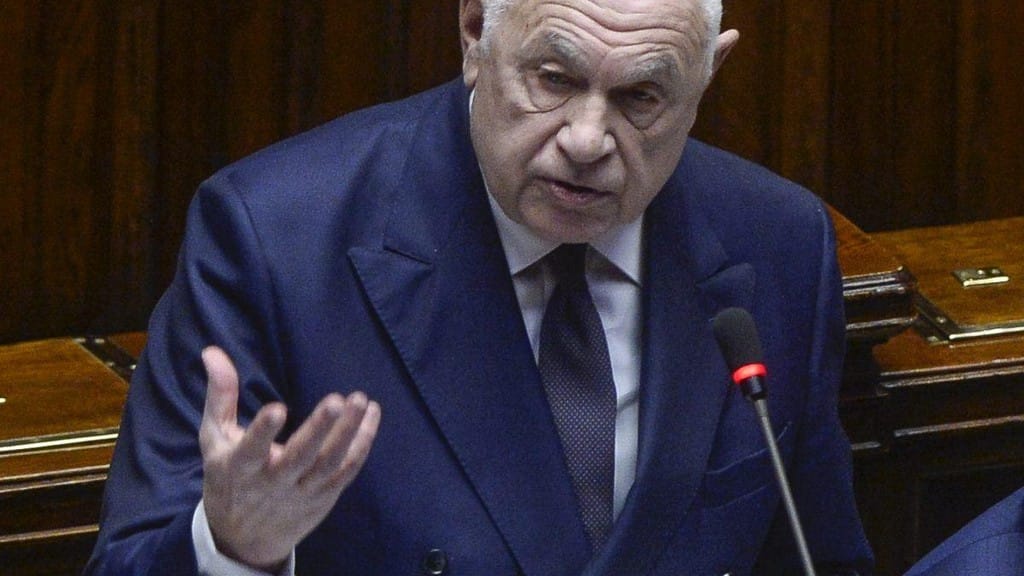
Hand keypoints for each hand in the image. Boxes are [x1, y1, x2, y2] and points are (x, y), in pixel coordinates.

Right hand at [198, 346, 380, 570]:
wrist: (245, 538)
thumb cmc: (229, 476)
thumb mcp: (214, 439)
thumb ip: (220, 395)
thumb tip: (213, 351)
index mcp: (240, 468)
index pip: (251, 450)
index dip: (262, 432)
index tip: (277, 408)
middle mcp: (274, 483)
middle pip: (300, 458)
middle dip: (319, 430)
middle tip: (337, 401)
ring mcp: (302, 491)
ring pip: (330, 464)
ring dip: (349, 433)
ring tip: (362, 400)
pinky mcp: (324, 495)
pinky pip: (347, 470)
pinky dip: (362, 444)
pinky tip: (372, 415)